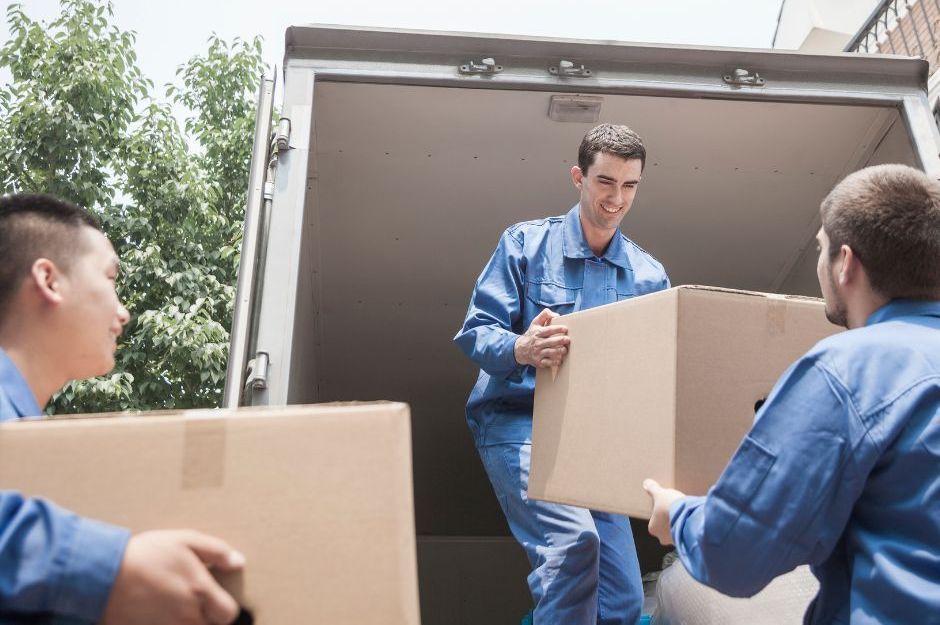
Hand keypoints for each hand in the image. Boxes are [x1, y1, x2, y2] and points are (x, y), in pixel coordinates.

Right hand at [100, 529, 245, 624]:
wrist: (104, 573)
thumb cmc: (146, 554)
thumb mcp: (185, 541)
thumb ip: (217, 552)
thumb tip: (239, 562)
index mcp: (200, 592)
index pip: (228, 615)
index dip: (224, 608)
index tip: (214, 598)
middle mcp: (186, 616)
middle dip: (205, 617)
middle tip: (191, 601)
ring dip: (186, 622)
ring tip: (173, 606)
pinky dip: (166, 624)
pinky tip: (158, 614)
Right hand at [514, 308, 569, 368]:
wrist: (520, 349)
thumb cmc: (532, 335)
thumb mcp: (535, 322)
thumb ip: (545, 315)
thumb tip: (556, 315)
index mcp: (537, 333)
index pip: (548, 330)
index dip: (558, 329)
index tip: (565, 329)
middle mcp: (537, 343)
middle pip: (551, 342)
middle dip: (561, 340)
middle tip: (568, 340)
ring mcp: (538, 353)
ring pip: (551, 352)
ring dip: (560, 351)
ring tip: (565, 349)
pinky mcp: (539, 362)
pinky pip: (549, 363)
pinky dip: (555, 361)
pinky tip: (560, 359)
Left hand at [643, 479, 685, 545]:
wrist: (689, 517)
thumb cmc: (670, 506)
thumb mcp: (659, 494)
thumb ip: (652, 488)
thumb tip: (646, 482)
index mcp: (653, 528)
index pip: (655, 519)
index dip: (661, 510)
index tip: (668, 504)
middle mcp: (662, 538)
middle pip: (665, 527)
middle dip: (671, 519)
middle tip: (678, 509)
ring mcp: (675, 541)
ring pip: (676, 531)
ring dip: (680, 524)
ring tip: (686, 513)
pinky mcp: (687, 542)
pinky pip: (686, 534)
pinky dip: (688, 528)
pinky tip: (692, 520)